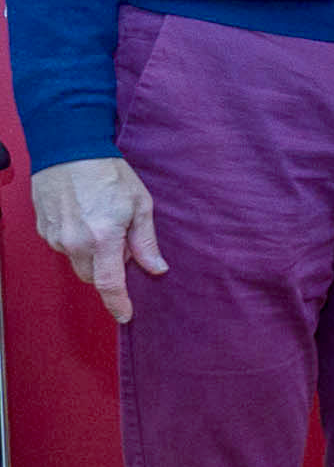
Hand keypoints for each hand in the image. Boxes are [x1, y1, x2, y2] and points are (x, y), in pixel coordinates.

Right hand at [31, 156, 165, 323]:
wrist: (69, 150)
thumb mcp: (140, 204)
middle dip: (108, 270)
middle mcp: (75, 243)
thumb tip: (156, 268)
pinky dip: (78, 242)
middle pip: (93, 277)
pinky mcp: (44, 231)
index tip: (125, 315)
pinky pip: (65, 247)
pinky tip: (85, 218)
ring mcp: (57, 238)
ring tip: (103, 222)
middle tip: (122, 241)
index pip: (109, 284)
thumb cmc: (108, 174)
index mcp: (103, 239)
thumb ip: (145, 241)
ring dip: (93, 254)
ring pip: (78, 262)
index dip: (118, 303)